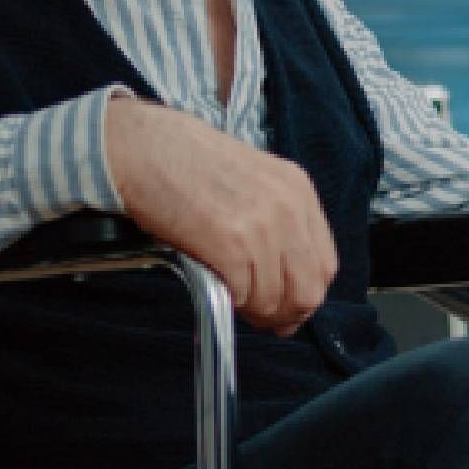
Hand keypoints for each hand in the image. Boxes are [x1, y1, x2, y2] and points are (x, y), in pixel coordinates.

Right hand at [105, 96, 336, 337]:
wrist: (143, 148)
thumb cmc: (187, 163)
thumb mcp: (253, 181)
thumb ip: (277, 222)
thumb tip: (285, 276)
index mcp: (299, 190)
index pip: (325, 264)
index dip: (306, 294)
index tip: (288, 308)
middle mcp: (289, 207)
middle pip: (309, 288)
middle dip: (287, 313)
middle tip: (264, 319)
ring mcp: (262, 226)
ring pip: (275, 298)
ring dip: (254, 310)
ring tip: (235, 300)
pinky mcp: (230, 243)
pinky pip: (243, 295)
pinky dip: (230, 301)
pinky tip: (217, 286)